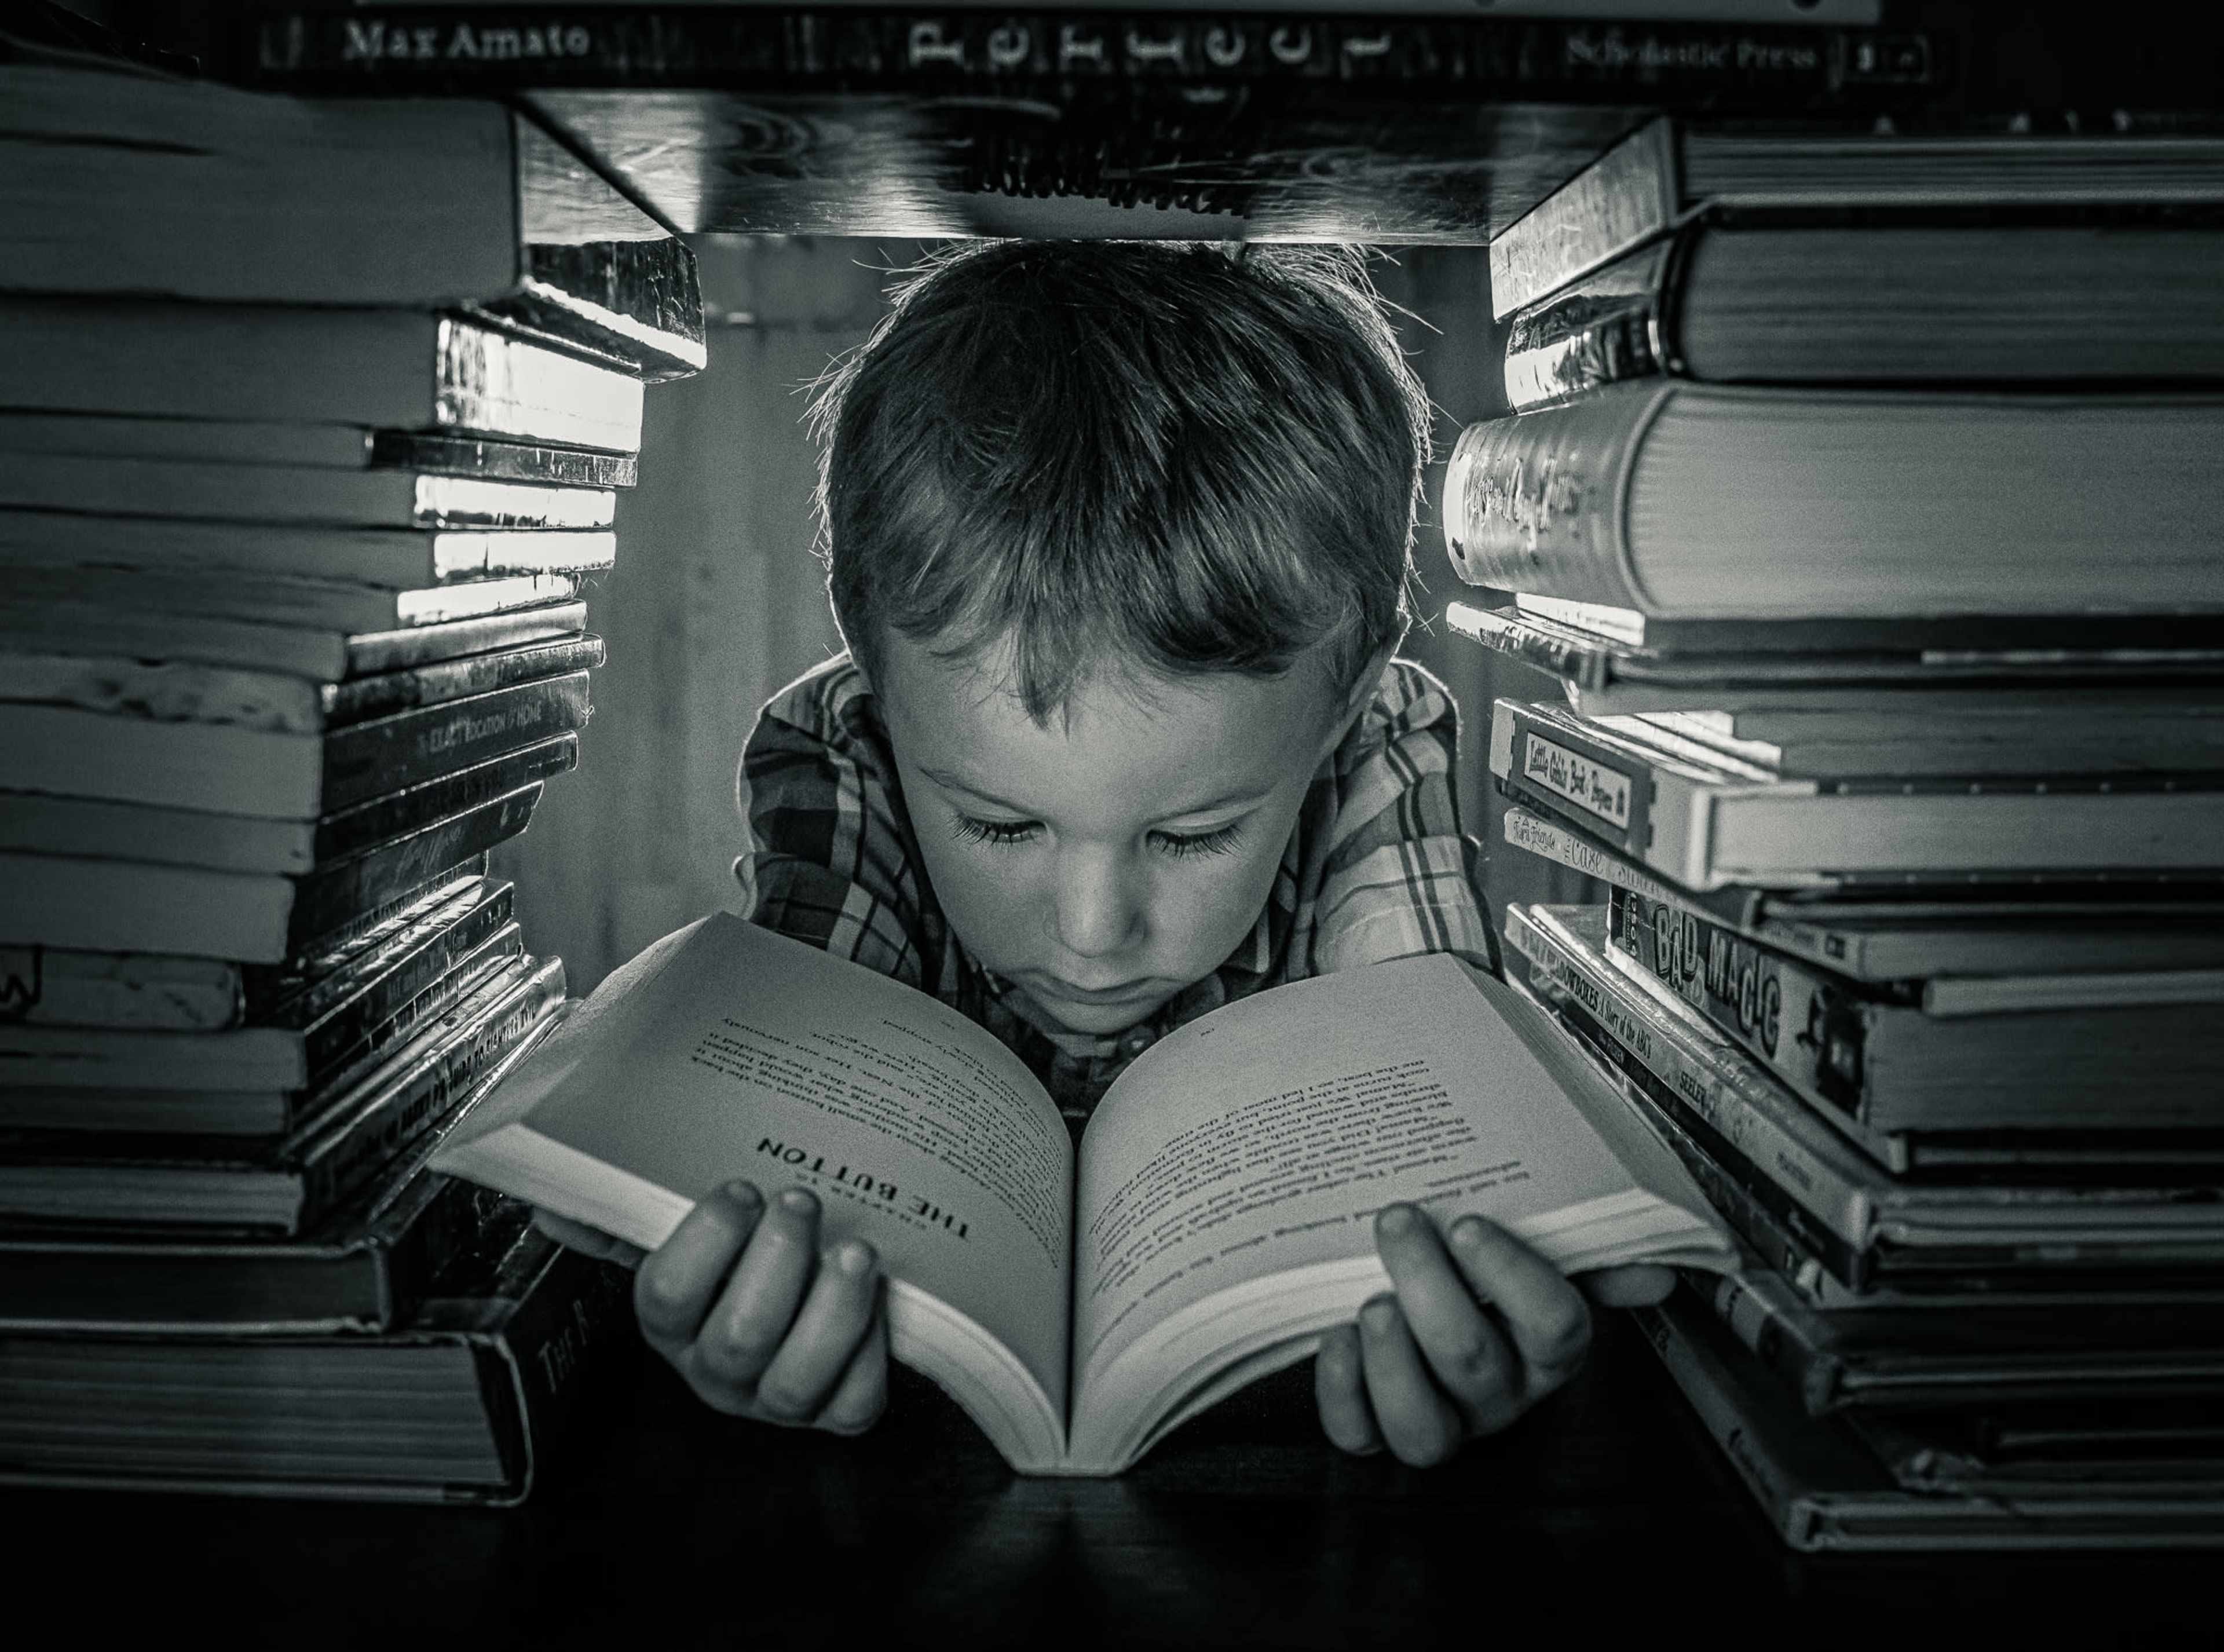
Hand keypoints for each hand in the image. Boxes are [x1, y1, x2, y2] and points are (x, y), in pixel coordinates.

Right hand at [538, 1182, 887, 1434]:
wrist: (812, 1282)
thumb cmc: (741, 1248)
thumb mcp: (682, 1226)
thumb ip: (622, 1213)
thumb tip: (554, 1211)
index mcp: (671, 1321)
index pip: (666, 1295)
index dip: (705, 1241)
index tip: (740, 1188)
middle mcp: (717, 1370)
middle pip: (738, 1337)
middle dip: (777, 1262)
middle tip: (801, 1201)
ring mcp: (776, 1397)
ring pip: (796, 1379)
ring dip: (833, 1309)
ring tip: (855, 1250)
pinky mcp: (837, 1409)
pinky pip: (854, 1402)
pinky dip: (870, 1351)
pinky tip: (878, 1296)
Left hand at [1313, 1203, 1674, 1466]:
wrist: (1412, 1273)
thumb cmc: (1479, 1259)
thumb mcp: (1539, 1245)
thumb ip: (1593, 1251)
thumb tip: (1653, 1275)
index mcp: (1547, 1348)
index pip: (1556, 1328)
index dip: (1514, 1277)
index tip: (1469, 1223)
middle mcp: (1500, 1393)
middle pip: (1474, 1361)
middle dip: (1430, 1288)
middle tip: (1397, 1222)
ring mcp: (1441, 1419)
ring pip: (1422, 1426)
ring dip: (1391, 1360)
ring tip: (1372, 1300)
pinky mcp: (1377, 1429)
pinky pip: (1358, 1434)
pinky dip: (1342, 1389)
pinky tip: (1336, 1337)